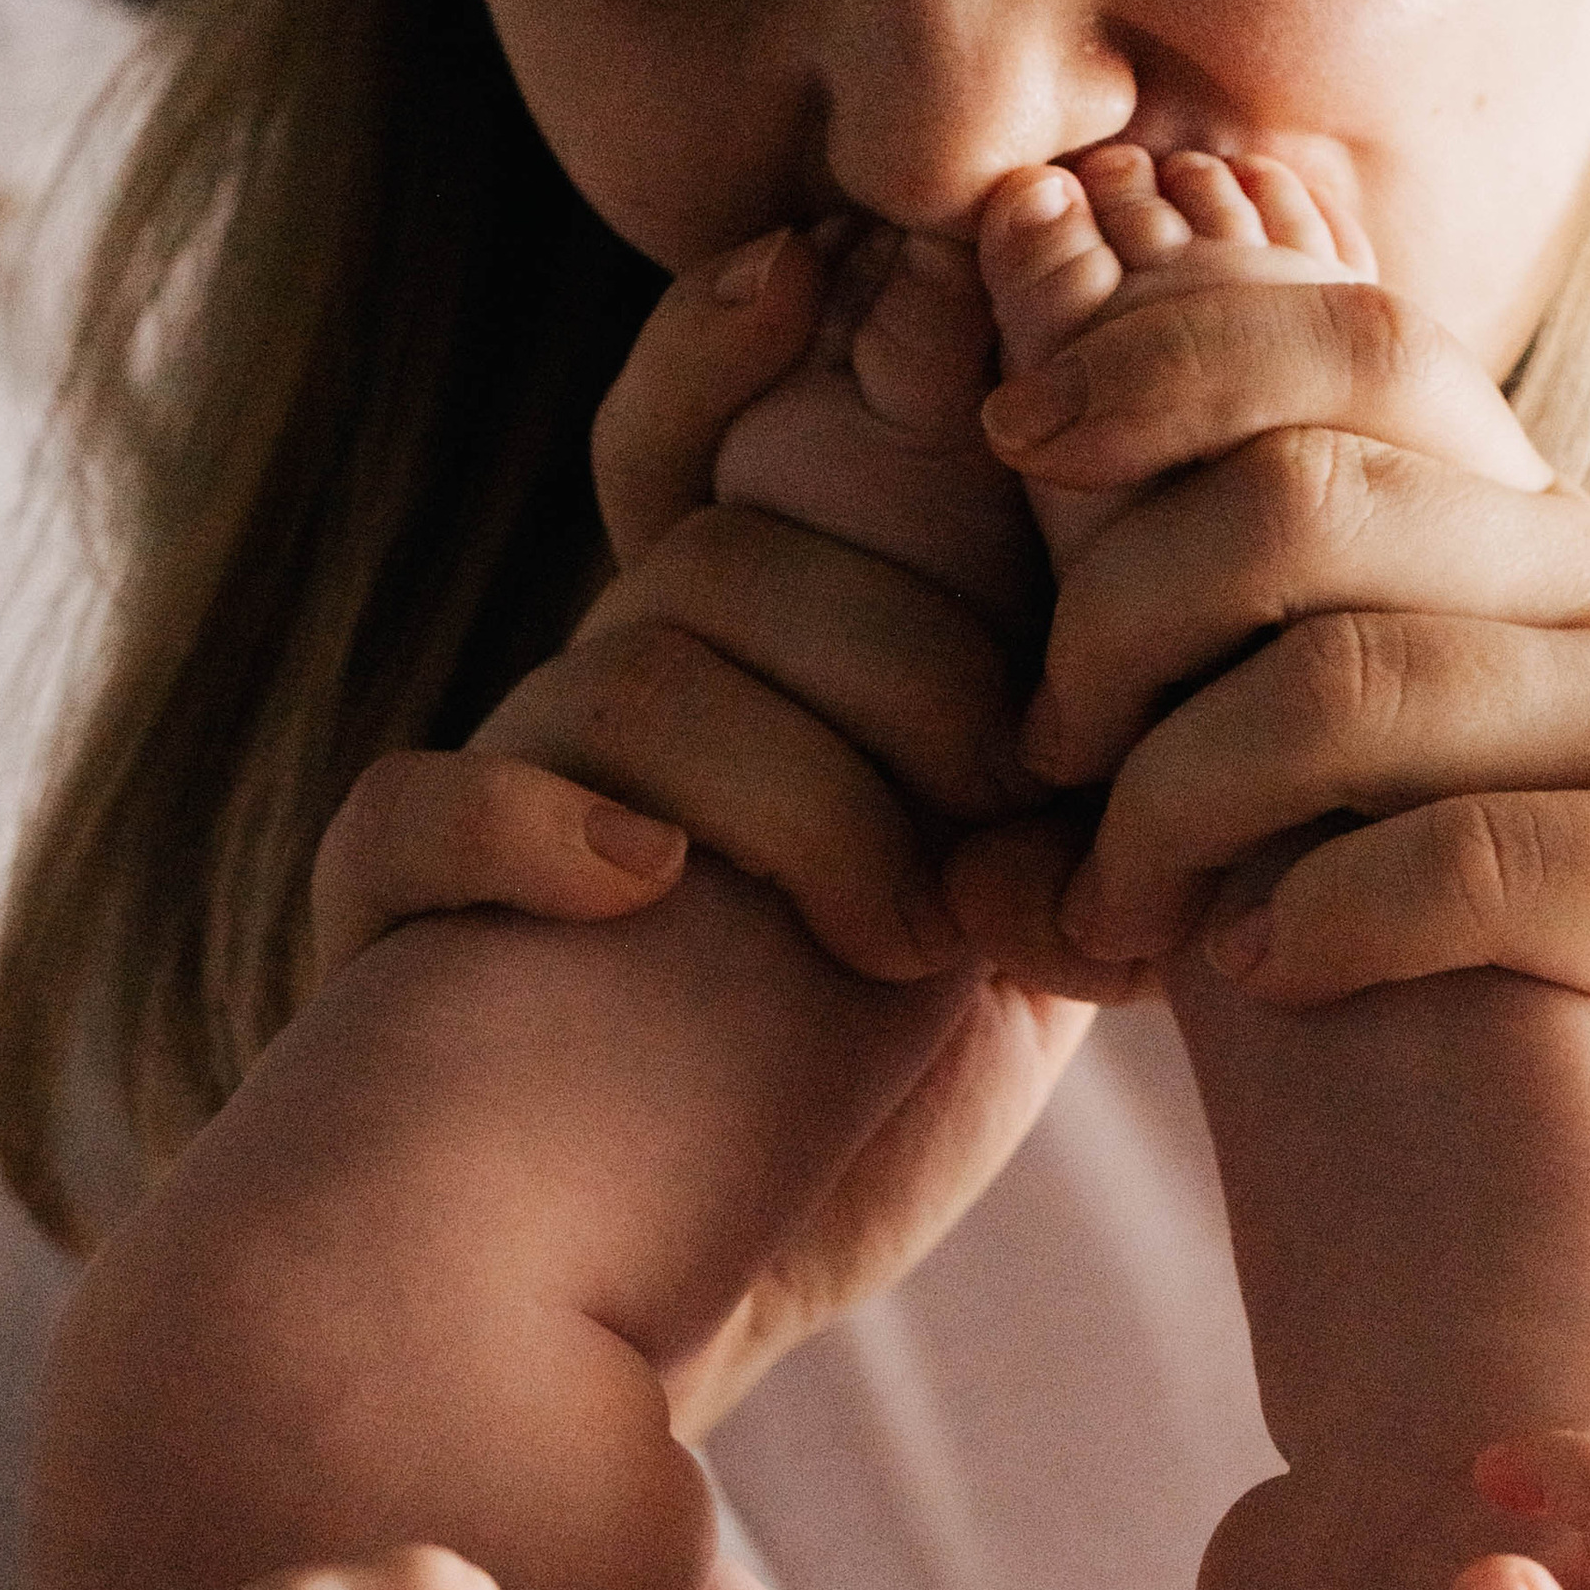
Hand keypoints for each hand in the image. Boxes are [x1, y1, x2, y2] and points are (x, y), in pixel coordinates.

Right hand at [305, 240, 1112, 1433]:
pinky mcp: (399, 928)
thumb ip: (1041, 775)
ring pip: (629, 669)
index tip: (864, 265)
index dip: (757, 345)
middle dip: (897, 657)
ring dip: (795, 790)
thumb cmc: (820, 1131)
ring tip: (904, 934)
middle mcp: (605, 720)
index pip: (721, 448)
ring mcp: (497, 809)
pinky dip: (531, 828)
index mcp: (739, 687)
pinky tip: (643, 887)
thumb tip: (1191, 608)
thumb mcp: (988, 929)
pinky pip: (419, 811)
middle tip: (1008, 795)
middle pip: (731, 559)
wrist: (608, 1325)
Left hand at [962, 269, 1589, 1359]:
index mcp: (1506, 520)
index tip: (1010, 433)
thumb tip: (953, 820)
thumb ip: (1164, 746)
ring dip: (1175, 805)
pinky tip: (1261, 974)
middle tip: (1043, 762)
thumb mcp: (1297, 819)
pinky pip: (1478, 855)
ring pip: (1356, 682)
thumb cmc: (1461, 972)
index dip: (1165, 349)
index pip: (1347, 337)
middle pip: (1305, 495)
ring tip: (1118, 912)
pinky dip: (1324, 915)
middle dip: (1114, 623)